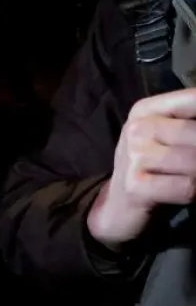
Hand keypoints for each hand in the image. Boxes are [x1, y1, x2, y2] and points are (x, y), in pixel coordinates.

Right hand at [88, 86, 195, 248]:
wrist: (118, 206)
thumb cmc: (151, 169)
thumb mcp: (168, 138)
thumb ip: (189, 123)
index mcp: (146, 110)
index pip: (193, 99)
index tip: (194, 143)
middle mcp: (136, 128)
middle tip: (193, 163)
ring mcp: (134, 156)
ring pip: (194, 161)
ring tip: (191, 177)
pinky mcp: (135, 186)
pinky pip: (186, 187)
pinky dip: (193, 193)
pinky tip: (186, 193)